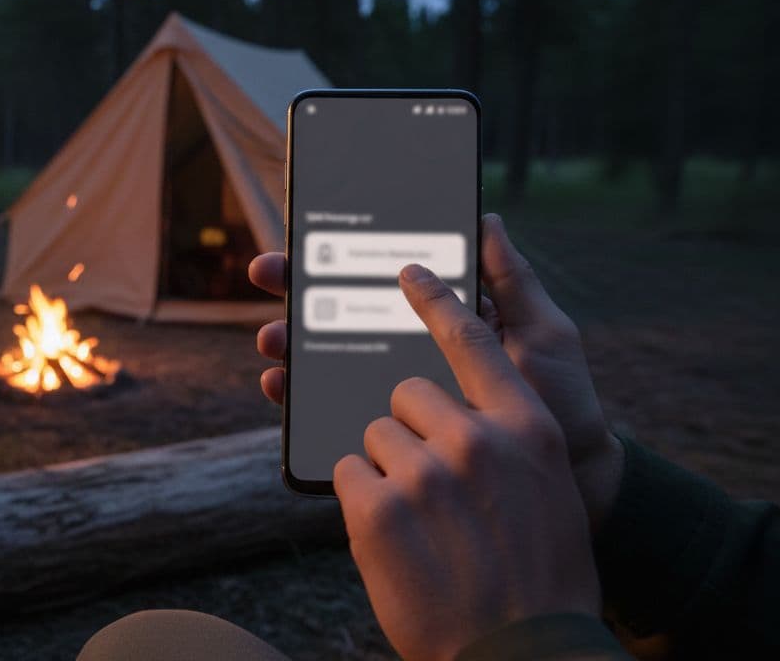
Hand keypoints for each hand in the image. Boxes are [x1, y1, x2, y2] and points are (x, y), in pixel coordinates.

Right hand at [247, 214, 622, 527]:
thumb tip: (484, 217)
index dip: (339, 254)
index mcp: (441, 321)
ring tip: (273, 337)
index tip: (305, 234)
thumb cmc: (563, 405)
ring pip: (326, 359)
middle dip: (297, 289)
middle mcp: (408, 351)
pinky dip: (300, 398)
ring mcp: (393, 394)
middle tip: (269, 273)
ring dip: (290, 342)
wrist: (573, 486)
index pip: (381, 278)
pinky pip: (331, 412)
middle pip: (340, 311)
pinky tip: (281, 388)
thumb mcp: (544, 335)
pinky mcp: (388, 440)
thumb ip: (512, 281)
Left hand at [336, 265, 600, 660]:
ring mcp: (424, 474)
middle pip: (405, 391)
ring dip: (385, 471)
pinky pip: (347, 473)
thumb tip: (462, 412)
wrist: (523, 653)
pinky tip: (392, 538)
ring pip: (371, 434)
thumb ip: (508, 442)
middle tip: (427, 479)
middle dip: (404, 427)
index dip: (435, 301)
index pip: (472, 341)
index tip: (407, 271)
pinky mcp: (378, 510)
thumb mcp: (547, 493)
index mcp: (525, 429)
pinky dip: (360, 501)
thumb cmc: (541, 577)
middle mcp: (477, 441)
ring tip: (418, 523)